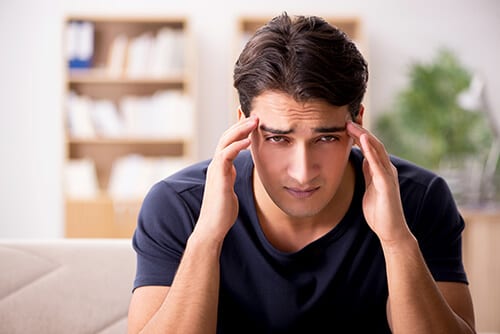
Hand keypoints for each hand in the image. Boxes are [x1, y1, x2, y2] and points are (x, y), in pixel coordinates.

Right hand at [195, 116, 258, 243]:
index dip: (238, 128)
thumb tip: (236, 169)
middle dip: (241, 123)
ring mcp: (216, 170)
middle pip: (227, 136)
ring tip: (254, 121)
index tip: (249, 116)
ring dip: (240, 130)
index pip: (229, 141)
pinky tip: (248, 141)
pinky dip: (236, 146)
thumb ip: (232, 175)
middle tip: (256, 113)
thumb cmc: (222, 210)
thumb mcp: (230, 187)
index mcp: (221, 166)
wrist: (213, 227)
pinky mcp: (218, 177)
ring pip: (226, 142)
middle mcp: (216, 164)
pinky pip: (226, 156)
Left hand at [346, 121, 411, 245]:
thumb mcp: (369, 186)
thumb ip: (368, 172)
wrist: (390, 230)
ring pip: (377, 150)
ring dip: (364, 136)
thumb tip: (363, 158)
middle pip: (373, 143)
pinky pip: (378, 164)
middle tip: (346, 118)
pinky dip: (371, 151)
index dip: (358, 134)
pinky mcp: (387, 184)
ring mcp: (388, 175)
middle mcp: (387, 168)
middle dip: (360, 130)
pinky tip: (363, 140)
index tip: (344, 124)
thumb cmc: (379, 210)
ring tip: (352, 124)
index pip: (369, 146)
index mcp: (380, 169)